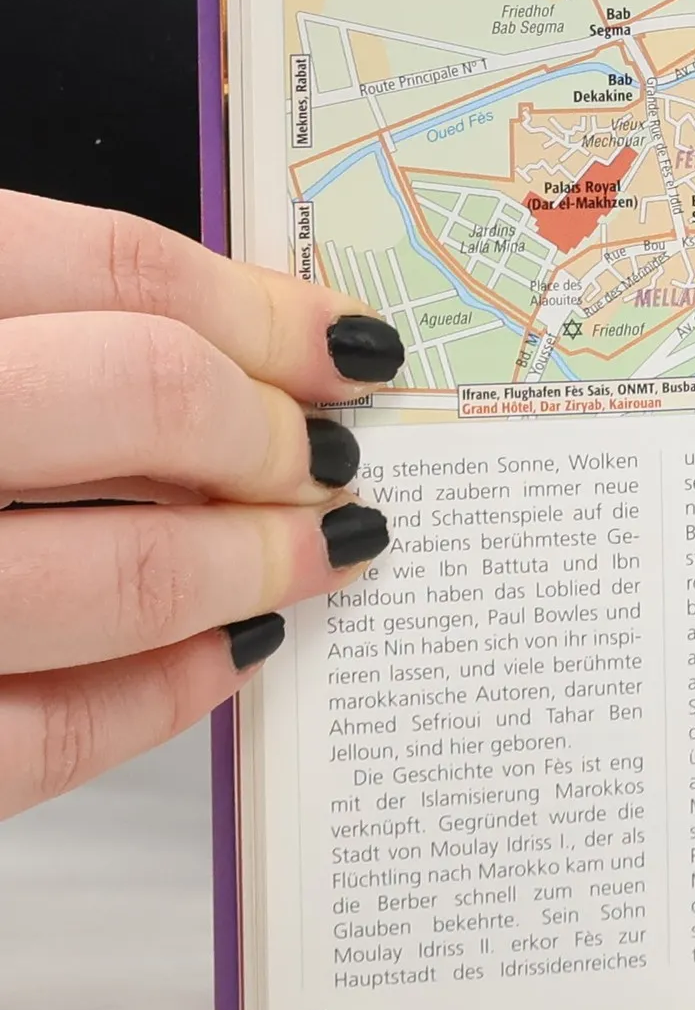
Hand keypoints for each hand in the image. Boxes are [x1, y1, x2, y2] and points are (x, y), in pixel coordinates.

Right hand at [0, 191, 403, 816]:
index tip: (347, 349)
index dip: (265, 311)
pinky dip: (157, 700)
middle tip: (333, 458)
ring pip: (112, 577)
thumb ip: (26, 319)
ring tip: (319, 553)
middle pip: (138, 399)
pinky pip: (31, 738)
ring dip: (252, 565)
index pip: (114, 271)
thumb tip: (227, 346)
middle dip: (272, 435)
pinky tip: (228, 661)